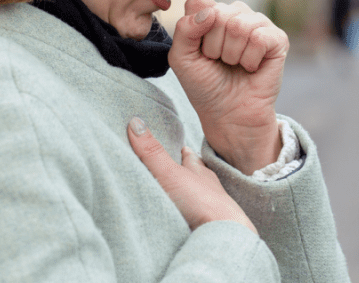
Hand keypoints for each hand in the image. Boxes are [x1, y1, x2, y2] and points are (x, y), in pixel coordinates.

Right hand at [127, 117, 256, 234]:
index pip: (187, 155)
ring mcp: (207, 207)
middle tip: (167, 168)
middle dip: (181, 172)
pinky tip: (178, 219)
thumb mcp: (171, 173)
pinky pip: (192, 218)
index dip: (178, 150)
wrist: (223, 235)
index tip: (171, 145)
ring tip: (171, 195)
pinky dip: (184, 215)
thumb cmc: (202, 201)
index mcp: (198, 170)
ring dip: (183, 196)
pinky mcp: (205, 227)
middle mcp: (205, 186)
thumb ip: (152, 152)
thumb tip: (135, 122)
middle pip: (191, 175)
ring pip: (193, 197)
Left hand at [168, 0, 289, 174]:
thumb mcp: (181, 58)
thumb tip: (211, 12)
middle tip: (219, 61)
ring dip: (232, 54)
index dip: (196, 31)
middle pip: (218, 14)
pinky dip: (250, 60)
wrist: (228, 113)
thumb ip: (184, 29)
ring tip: (234, 64)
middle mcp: (236, 12)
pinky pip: (259, 38)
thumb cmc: (205, 84)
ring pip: (239, 25)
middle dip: (214, 46)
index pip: (200, 2)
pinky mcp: (278, 38)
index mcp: (212, 12)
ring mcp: (258, 23)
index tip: (200, 50)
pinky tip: (251, 67)